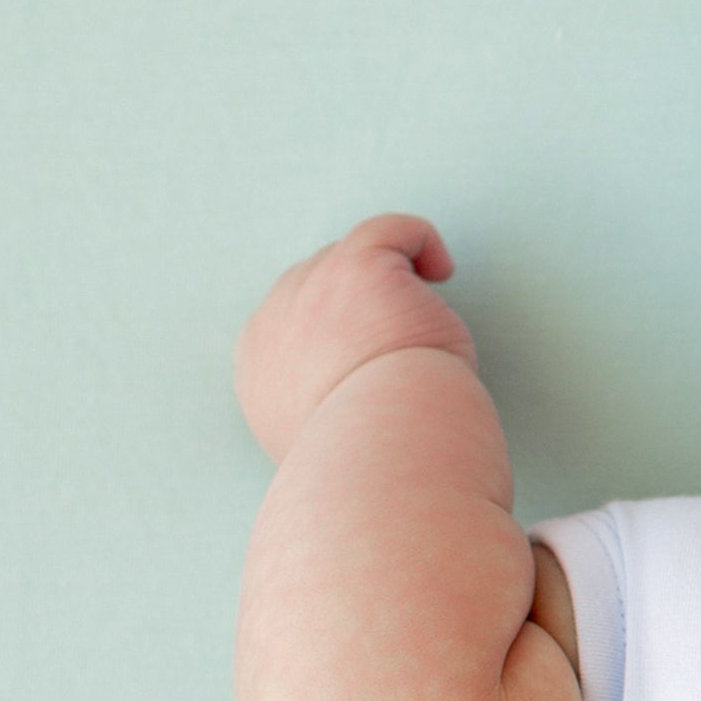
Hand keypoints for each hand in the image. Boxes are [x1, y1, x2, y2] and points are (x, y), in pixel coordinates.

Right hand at [234, 213, 476, 459]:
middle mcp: (272, 325)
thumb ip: (327, 417)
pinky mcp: (356, 270)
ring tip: (425, 331)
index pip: (296, 330)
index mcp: (258, 374)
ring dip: (393, 288)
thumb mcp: (331, 448)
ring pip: (355, 260)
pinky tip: (442, 274)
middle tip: (406, 362)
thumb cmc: (378, 470)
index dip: (342, 339)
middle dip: (367, 313)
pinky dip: (419, 241)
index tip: (379, 378)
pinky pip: (389, 230)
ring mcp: (309, 291)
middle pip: (322, 288)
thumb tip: (358, 406)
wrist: (385, 464)